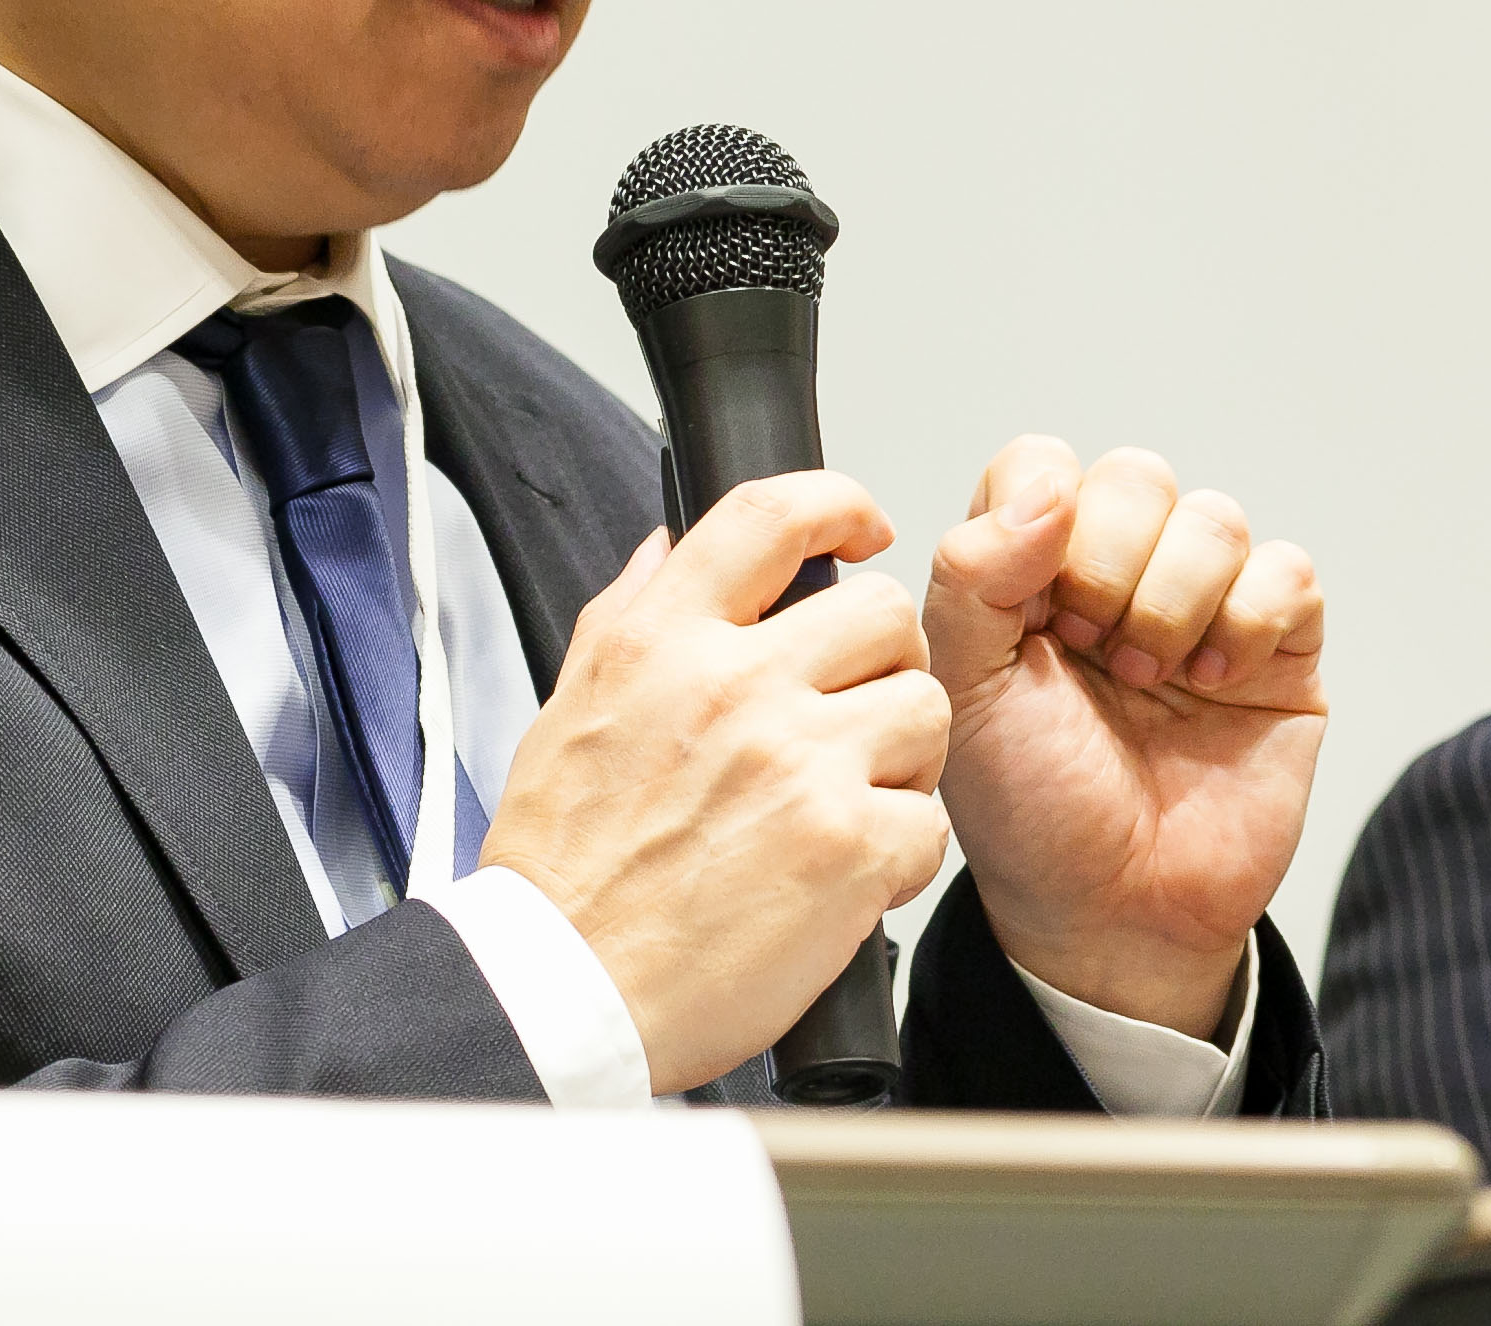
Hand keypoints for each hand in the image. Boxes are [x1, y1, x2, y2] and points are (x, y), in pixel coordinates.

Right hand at [480, 472, 949, 1093]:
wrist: (563, 989)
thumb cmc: (563, 867)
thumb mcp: (568, 707)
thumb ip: (629, 615)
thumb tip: (671, 548)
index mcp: (661, 639)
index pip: (771, 514)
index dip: (838, 502)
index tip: (864, 526)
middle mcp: (733, 684)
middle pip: (883, 612)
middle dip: (882, 662)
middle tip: (851, 713)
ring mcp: (798, 762)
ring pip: (924, 709)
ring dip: (900, 758)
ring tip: (843, 801)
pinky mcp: (847, 847)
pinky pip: (927, 822)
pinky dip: (897, 854)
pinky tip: (841, 875)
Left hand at [927, 439, 1325, 1037]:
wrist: (1112, 912)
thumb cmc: (1030, 808)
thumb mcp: (963, 688)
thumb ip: (973, 574)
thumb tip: (1046, 491)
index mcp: (1032, 569)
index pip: (1043, 465)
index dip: (1043, 513)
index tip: (1035, 602)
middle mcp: (1120, 573)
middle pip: (1137, 478)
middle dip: (1111, 565)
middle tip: (1092, 650)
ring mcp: (1204, 606)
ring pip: (1215, 518)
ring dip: (1175, 601)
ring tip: (1148, 677)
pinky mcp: (1279, 649)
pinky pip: (1288, 573)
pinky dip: (1248, 622)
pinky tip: (1213, 684)